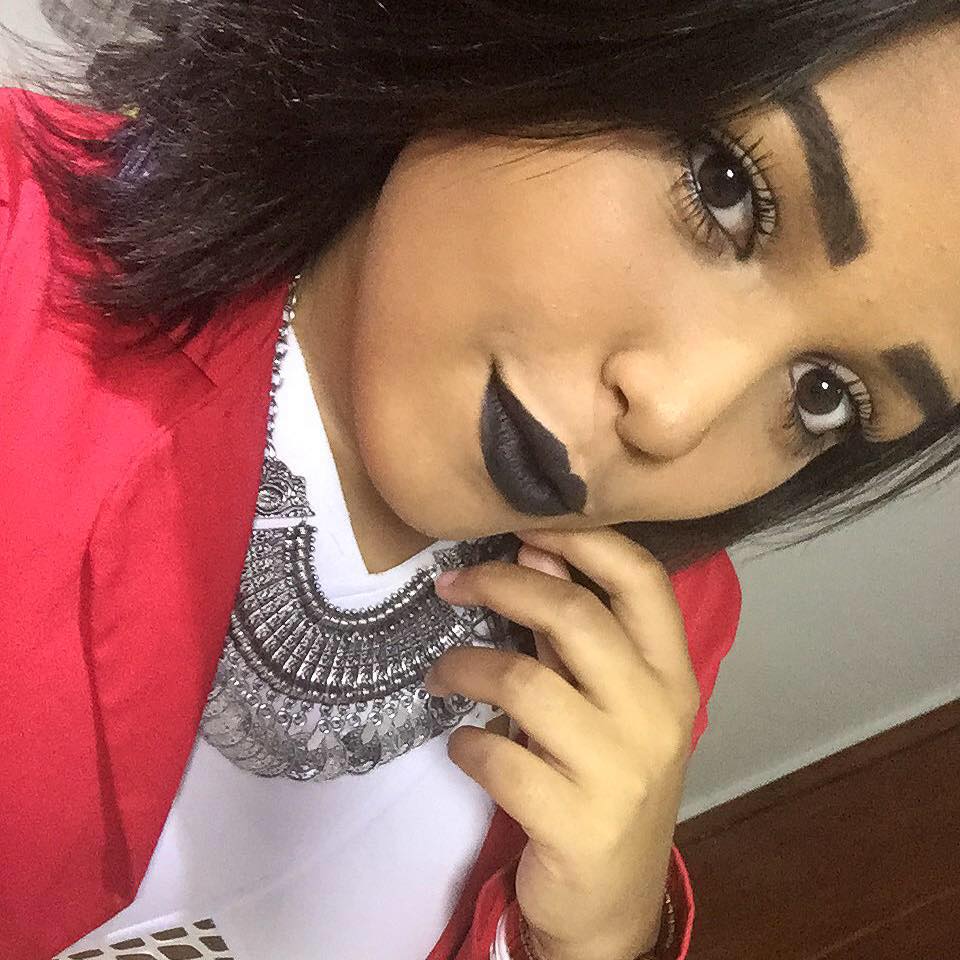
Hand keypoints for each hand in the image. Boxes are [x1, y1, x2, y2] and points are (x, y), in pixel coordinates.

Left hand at [425, 528, 699, 959]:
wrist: (613, 899)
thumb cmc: (606, 777)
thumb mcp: (605, 703)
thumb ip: (577, 633)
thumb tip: (533, 550)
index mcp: (672, 675)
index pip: (643, 581)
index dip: (583, 541)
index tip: (523, 527)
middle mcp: (657, 715)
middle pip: (574, 617)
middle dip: (501, 585)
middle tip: (452, 584)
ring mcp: (620, 771)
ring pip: (524, 683)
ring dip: (464, 667)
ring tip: (441, 674)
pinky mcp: (576, 824)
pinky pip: (499, 759)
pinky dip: (466, 744)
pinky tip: (462, 746)